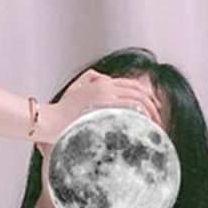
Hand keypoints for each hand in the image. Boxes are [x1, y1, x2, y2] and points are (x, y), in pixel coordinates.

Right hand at [34, 68, 164, 145]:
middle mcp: (105, 86)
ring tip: (155, 127)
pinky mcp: (103, 108)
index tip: (154, 110)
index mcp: (101, 83)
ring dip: (150, 113)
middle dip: (152, 105)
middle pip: (138, 92)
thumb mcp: (75, 90)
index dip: (146, 97)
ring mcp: (104, 96)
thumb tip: (105, 80)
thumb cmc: (60, 111)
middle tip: (159, 120)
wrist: (48, 120)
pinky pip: (129, 109)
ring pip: (137, 100)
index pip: (132, 86)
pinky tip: (145, 126)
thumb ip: (90, 81)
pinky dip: (141, 116)